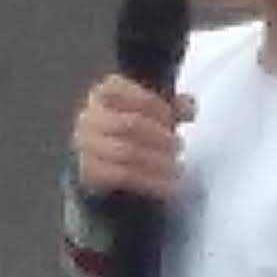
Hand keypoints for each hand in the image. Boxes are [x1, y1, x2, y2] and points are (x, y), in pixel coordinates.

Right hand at [72, 74, 191, 200]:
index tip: (172, 117)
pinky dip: (152, 181)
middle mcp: (90, 118)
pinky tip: (169, 185)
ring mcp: (87, 146)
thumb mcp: (153, 111)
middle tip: (179, 145)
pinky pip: (124, 176)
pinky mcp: (91, 174)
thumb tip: (189, 107)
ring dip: (159, 160)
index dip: (151, 104)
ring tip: (176, 166)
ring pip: (127, 152)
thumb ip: (173, 106)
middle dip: (160, 136)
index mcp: (103, 94)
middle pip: (130, 124)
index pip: (123, 91)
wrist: (108, 163)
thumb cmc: (132, 130)